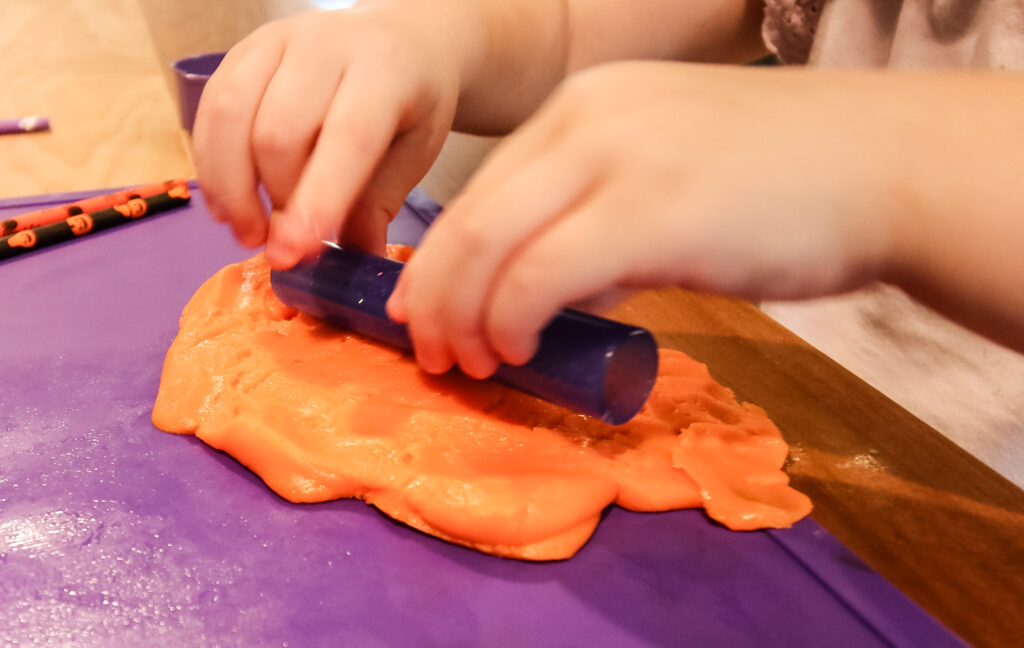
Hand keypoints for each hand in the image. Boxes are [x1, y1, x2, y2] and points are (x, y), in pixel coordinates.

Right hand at [193, 3, 461, 266]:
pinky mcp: (242, 51)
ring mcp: (277, 42)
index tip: (294, 252)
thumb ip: (376, 206)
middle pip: (279, 131)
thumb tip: (347, 272)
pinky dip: (212, 167)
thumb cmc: (409, 104)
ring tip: (248, 233)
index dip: (317, 199)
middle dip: (275, 201)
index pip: (347, 137)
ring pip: (231, 117)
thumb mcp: (414, 153)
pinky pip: (209, 111)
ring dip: (231, 189)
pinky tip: (226, 205)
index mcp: (384, 71)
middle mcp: (326, 45)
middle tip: (283, 250)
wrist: (400, 40)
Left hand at [387, 61, 907, 377]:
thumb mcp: (668, 181)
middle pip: (470, 216)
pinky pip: (542, 274)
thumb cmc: (786, 182)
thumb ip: (603, 224)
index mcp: (586, 108)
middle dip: (433, 295)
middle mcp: (588, 120)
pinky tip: (517, 349)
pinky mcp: (652, 212)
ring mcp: (619, 159)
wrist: (887, 166)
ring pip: (490, 243)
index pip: (482, 191)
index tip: (428, 311)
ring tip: (467, 362)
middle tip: (432, 352)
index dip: (442, 260)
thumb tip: (549, 294)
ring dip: (462, 314)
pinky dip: (512, 318)